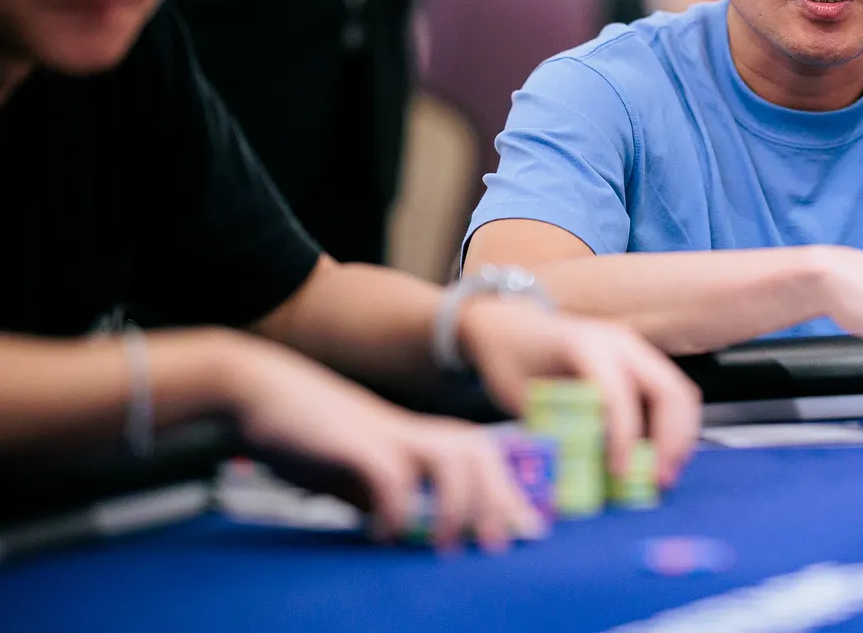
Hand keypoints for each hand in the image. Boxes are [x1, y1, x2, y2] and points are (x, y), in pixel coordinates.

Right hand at [226, 339, 538, 549]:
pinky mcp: (354, 441)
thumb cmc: (305, 435)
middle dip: (497, 497)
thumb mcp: (349, 474)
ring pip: (452, 457)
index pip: (479, 460)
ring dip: (457, 504)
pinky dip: (396, 506)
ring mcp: (385, 432)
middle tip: (498, 545)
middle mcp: (410, 432)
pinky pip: (391, 473)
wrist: (258, 394)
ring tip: (445, 545)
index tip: (526, 531)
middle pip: (479, 453)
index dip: (505, 494)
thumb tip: (396, 529)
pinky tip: (383, 534)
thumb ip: (375, 496)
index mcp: (415, 439)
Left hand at [459, 300, 701, 484]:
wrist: (512, 323)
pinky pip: (672, 393)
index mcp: (587, 345)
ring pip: (680, 391)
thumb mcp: (521, 397)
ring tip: (665, 473)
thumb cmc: (511, 356)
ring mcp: (636, 350)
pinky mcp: (641, 362)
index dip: (624, 438)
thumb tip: (577, 481)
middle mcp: (621, 342)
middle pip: (668, 390)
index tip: (619, 473)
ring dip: (680, 436)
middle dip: (671, 440)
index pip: (619, 394)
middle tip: (660, 480)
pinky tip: (661, 455)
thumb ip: (553, 430)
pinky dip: (674, 426)